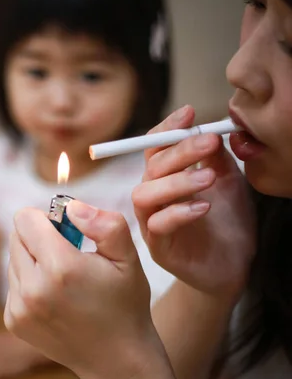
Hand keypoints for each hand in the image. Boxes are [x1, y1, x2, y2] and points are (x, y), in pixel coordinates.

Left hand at [4, 202, 176, 378]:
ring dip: (33, 259)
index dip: (48, 217)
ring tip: (63, 278)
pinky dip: (29, 282)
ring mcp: (19, 308)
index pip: (25, 218)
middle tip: (67, 253)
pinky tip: (55, 296)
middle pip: (15, 236)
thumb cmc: (125, 303)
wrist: (117, 358)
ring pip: (13, 259)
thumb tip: (71, 207)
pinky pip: (13, 283)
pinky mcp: (13, 321)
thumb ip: (104, 223)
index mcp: (60, 267)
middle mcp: (32, 289)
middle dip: (38, 236)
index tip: (67, 230)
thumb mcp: (128, 258)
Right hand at [132, 105, 255, 301]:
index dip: (167, 128)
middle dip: (178, 151)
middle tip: (209, 142)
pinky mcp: (159, 248)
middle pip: (151, 166)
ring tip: (208, 178)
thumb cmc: (228, 222)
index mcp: (166, 177)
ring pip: (144, 194)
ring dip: (175, 181)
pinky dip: (178, 213)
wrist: (235, 265)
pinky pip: (157, 226)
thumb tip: (211, 128)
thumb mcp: (228, 181)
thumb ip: (216, 157)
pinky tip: (204, 208)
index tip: (190, 113)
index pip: (155, 147)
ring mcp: (152, 222)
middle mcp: (153, 197)